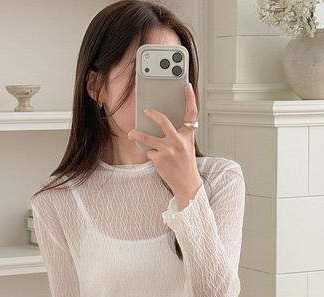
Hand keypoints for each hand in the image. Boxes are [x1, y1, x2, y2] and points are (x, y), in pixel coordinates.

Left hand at [127, 82, 201, 208]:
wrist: (186, 183)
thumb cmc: (185, 163)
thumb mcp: (187, 146)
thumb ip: (178, 133)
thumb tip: (161, 122)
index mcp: (188, 136)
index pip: (191, 114)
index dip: (190, 98)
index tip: (187, 86)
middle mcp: (179, 142)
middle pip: (163, 122)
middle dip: (153, 114)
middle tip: (146, 110)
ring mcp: (168, 151)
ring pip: (148, 138)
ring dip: (137, 134)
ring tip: (132, 133)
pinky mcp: (159, 159)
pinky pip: (149, 151)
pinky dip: (150, 153)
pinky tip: (157, 159)